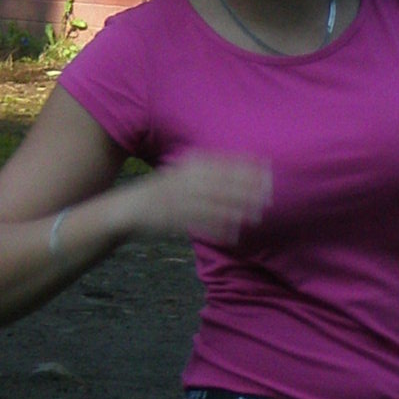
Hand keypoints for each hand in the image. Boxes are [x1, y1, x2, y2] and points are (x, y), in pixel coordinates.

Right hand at [123, 154, 271, 246]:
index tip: (267, 167)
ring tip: (257, 215)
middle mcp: (184, 181)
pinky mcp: (172, 220)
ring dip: (237, 210)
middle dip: (247, 188)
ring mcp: (178, 200)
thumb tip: (235, 163)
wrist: (128, 208)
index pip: (221, 162)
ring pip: (213, 205)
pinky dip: (217, 230)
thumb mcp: (180, 172)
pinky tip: (234, 235)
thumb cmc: (160, 191)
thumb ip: (203, 167)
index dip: (245, 164)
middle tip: (269, 194)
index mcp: (186, 167)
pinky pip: (199, 225)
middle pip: (221, 183)